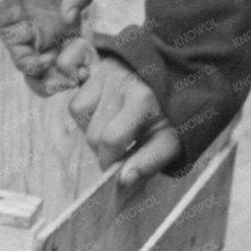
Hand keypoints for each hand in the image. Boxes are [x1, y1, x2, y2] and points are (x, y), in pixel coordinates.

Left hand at [0, 0, 94, 96]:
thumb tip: (71, 18)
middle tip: (68, 74)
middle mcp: (55, 34)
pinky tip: (37, 63)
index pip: (85, 53)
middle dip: (69, 80)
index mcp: (74, 21)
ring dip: (49, 83)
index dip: (87, 65)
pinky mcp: (12, 37)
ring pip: (44, 74)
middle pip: (66, 71)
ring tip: (53, 81)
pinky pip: (24, 62)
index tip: (84, 65)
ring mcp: (34, 37)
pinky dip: (32, 70)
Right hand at [68, 55, 182, 185]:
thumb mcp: (170, 140)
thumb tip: (123, 180)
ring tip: (113, 129)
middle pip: (93, 133)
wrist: (174, 80)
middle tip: (123, 148)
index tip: (119, 168)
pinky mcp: (95, 70)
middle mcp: (119, 82)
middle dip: (104, 149)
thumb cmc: (170, 115)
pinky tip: (104, 116)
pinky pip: (76, 101)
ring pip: (79, 114)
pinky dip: (85, 114)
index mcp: (141, 98)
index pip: (111, 139)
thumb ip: (149, 161)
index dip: (110, 161)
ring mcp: (105, 73)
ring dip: (92, 130)